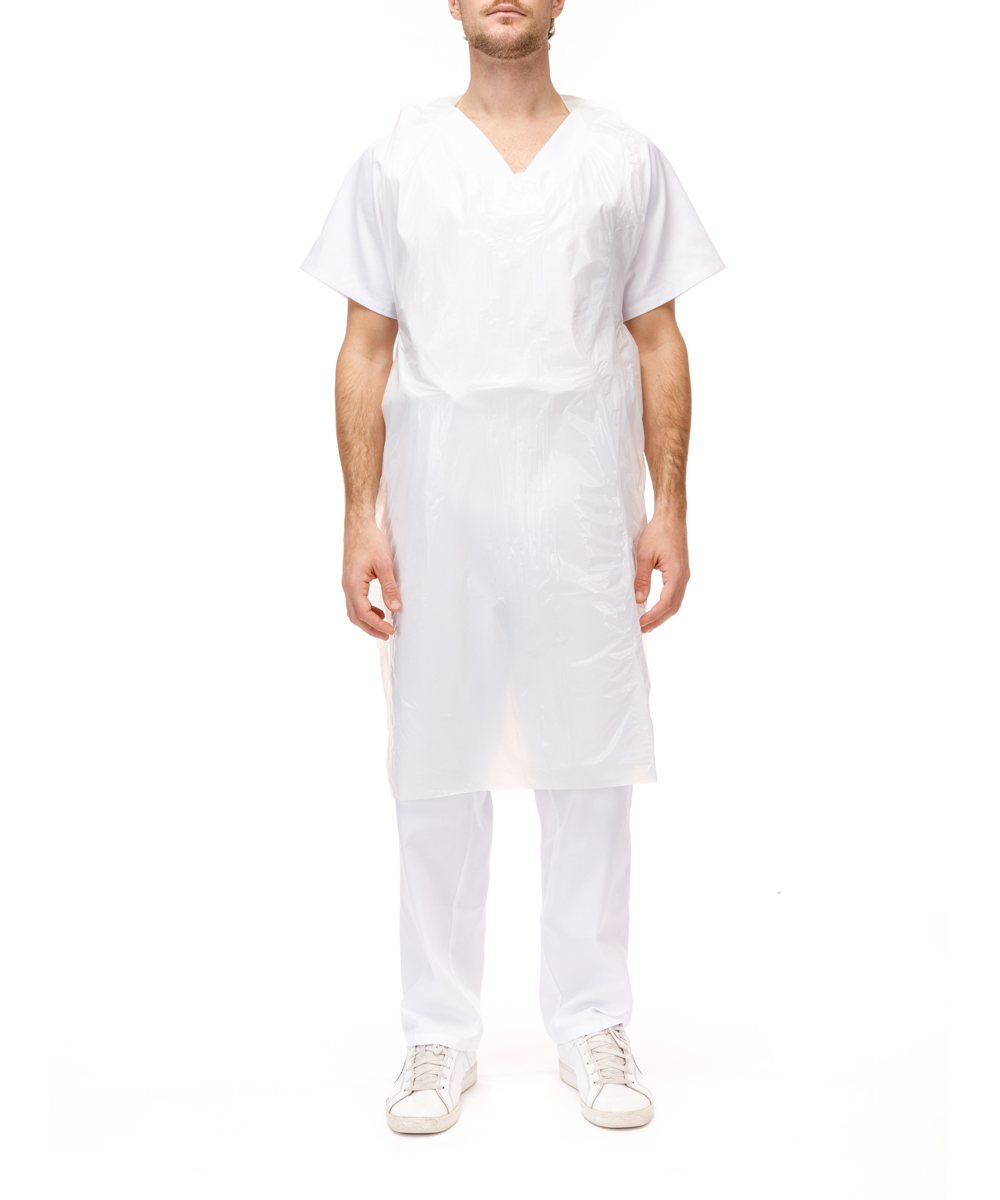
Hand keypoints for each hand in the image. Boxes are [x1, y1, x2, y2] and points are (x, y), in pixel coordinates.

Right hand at [342, 519, 400, 640]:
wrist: (358, 526)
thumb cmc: (370, 541)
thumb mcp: (384, 564)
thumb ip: (390, 587)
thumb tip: (395, 608)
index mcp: (353, 584)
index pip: (363, 613)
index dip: (377, 625)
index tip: (391, 630)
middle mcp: (347, 586)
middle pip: (355, 616)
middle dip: (370, 628)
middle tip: (387, 635)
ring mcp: (347, 583)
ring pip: (353, 610)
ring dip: (367, 621)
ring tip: (383, 625)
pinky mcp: (350, 580)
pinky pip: (354, 601)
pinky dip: (365, 610)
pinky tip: (378, 610)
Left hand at [634, 514, 689, 632]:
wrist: (671, 517)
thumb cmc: (659, 532)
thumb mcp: (644, 555)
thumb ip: (642, 578)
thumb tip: (639, 599)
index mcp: (676, 574)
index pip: (665, 603)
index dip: (653, 616)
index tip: (640, 624)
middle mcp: (683, 577)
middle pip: (673, 607)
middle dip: (658, 620)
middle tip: (642, 629)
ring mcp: (684, 575)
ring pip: (676, 602)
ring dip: (662, 614)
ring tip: (648, 623)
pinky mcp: (681, 572)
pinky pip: (676, 594)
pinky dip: (666, 605)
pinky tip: (656, 608)